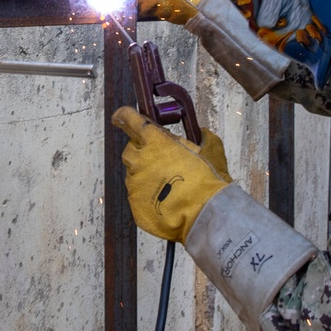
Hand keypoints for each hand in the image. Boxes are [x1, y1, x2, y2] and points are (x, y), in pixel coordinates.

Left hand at [111, 106, 231, 243]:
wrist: (204, 214)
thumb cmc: (207, 181)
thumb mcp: (211, 151)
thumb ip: (202, 138)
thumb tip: (202, 133)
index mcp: (156, 142)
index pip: (132, 122)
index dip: (124, 116)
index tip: (119, 116)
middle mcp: (140, 160)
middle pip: (130, 150)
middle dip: (140, 152)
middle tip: (158, 160)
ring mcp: (135, 182)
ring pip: (134, 173)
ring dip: (145, 175)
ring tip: (166, 186)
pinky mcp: (135, 203)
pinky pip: (137, 194)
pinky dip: (147, 195)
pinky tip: (164, 201)